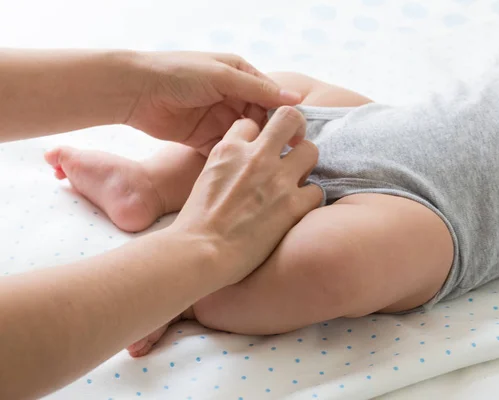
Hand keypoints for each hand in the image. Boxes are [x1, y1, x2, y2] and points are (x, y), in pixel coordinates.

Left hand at [125, 52, 301, 155]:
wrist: (136, 92)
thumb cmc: (179, 74)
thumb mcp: (222, 77)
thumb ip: (257, 90)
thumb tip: (295, 100)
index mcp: (239, 75)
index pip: (270, 97)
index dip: (284, 116)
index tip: (297, 135)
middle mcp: (231, 97)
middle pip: (260, 120)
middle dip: (270, 136)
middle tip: (280, 155)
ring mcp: (218, 119)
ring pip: (245, 137)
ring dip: (253, 149)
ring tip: (263, 165)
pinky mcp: (204, 138)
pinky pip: (226, 150)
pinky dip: (234, 158)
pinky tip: (242, 169)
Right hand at [169, 106, 322, 284]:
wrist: (201, 252)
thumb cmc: (196, 223)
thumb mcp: (206, 178)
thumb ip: (228, 162)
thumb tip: (243, 164)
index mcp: (229, 148)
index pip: (253, 122)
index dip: (259, 135)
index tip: (262, 149)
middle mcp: (256, 156)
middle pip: (290, 118)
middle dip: (296, 129)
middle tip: (296, 146)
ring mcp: (277, 179)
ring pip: (311, 150)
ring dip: (306, 165)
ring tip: (297, 181)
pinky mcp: (292, 205)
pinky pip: (317, 191)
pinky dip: (310, 200)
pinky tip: (298, 209)